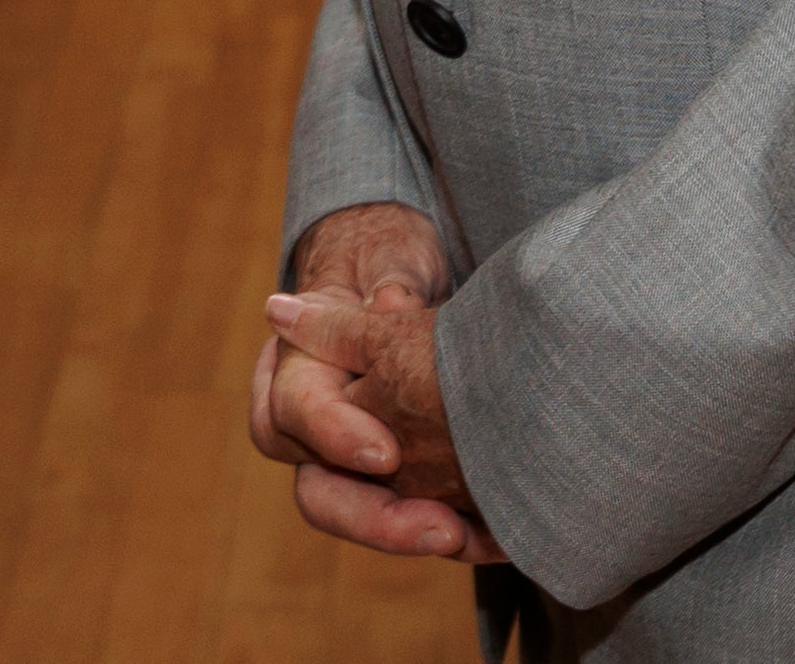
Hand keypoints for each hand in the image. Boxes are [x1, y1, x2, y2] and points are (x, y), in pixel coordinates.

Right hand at [252, 205, 501, 565]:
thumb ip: (387, 280)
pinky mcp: (396, 481)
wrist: (404, 286)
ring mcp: (350, 462)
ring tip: (472, 538)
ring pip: (364, 516)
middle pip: (319, 490)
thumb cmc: (386, 262)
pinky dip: (457, 533)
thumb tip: (390, 305)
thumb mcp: (388, 256)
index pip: (294, 410)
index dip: (334, 435)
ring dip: (415, 535)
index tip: (386, 454)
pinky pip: (414, 520)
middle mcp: (311, 427)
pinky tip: (500, 538)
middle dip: (376, 518)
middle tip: (440, 529)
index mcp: (294, 366)